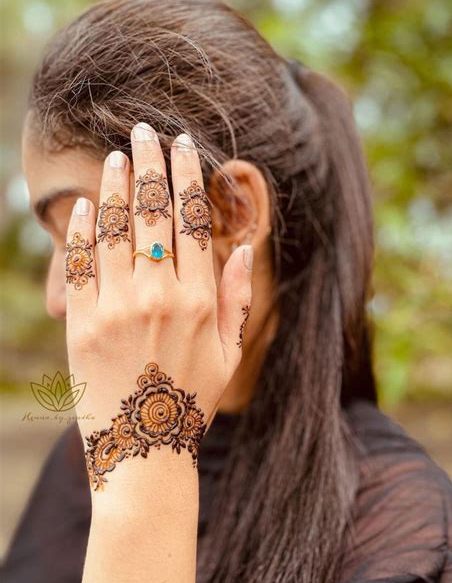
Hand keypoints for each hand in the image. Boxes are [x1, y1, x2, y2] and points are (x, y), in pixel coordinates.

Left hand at [65, 123, 252, 491]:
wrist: (143, 451)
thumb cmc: (192, 402)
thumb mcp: (229, 354)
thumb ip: (238, 299)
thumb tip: (240, 249)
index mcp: (201, 300)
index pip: (193, 220)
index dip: (189, 177)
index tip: (185, 146)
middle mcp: (160, 296)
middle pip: (154, 212)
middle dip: (151, 163)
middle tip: (146, 131)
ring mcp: (117, 308)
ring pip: (115, 228)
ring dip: (116, 185)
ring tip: (117, 154)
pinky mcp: (82, 324)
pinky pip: (80, 265)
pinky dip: (81, 230)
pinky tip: (85, 204)